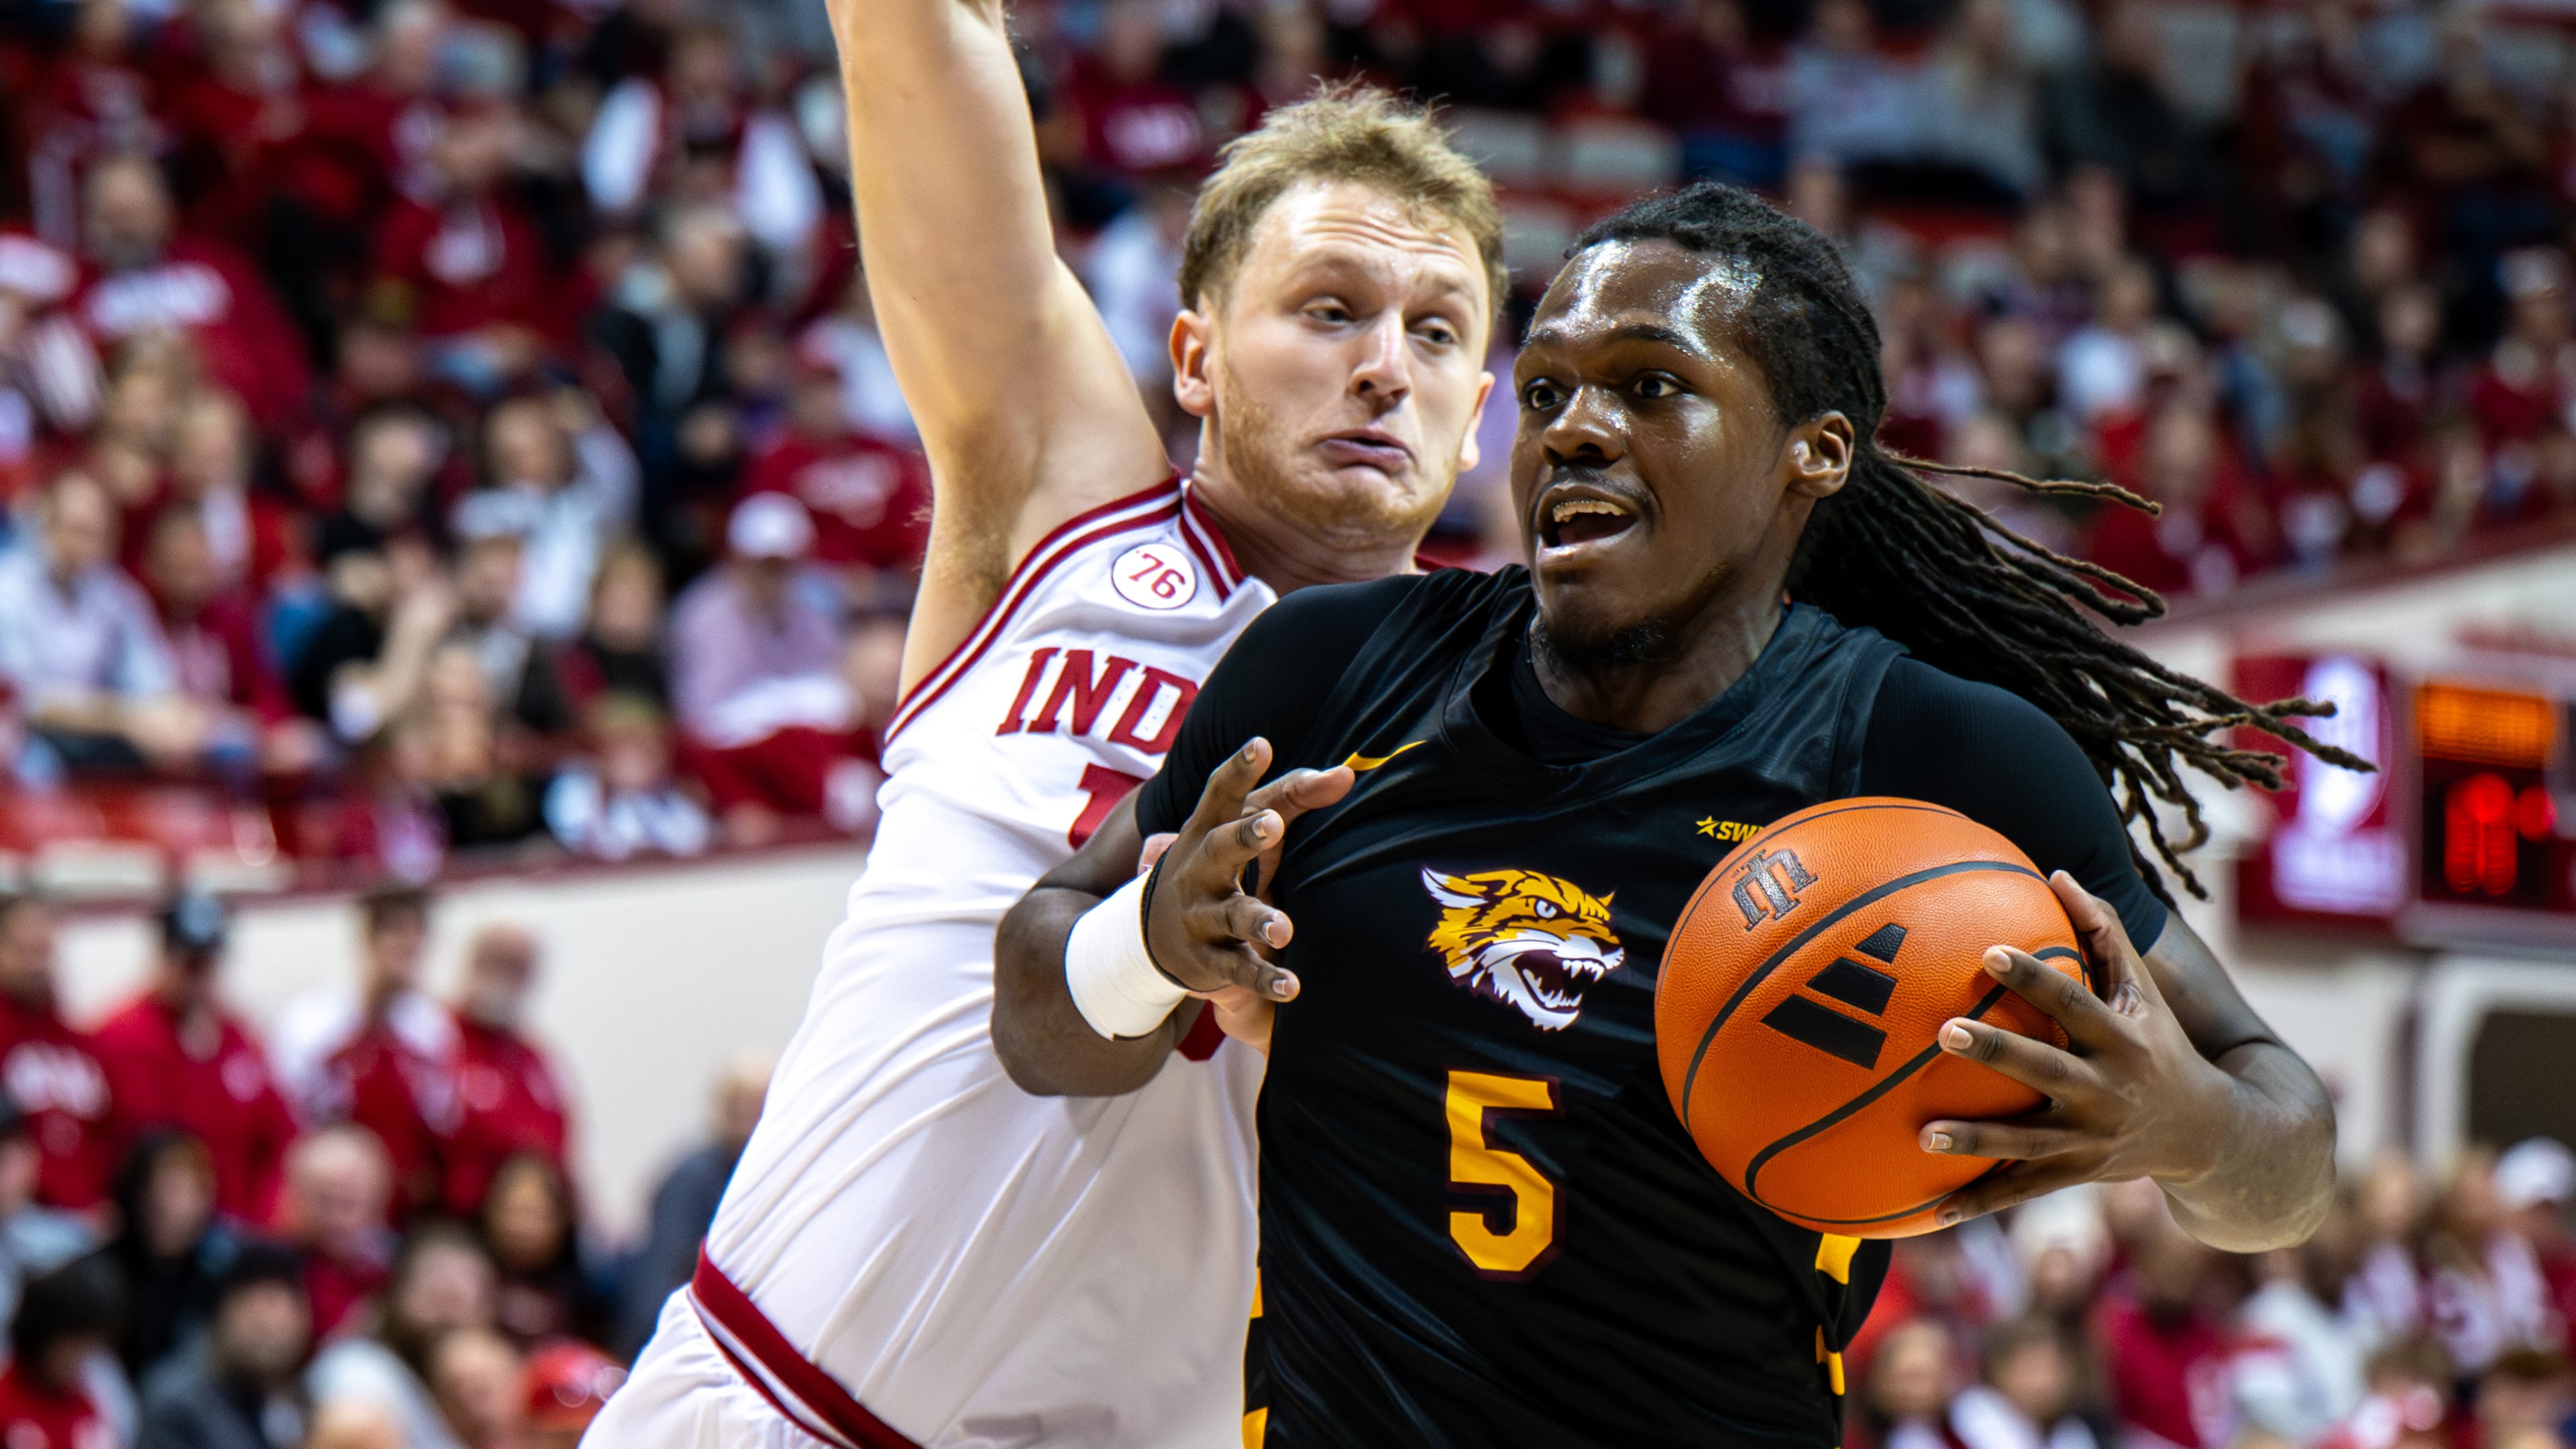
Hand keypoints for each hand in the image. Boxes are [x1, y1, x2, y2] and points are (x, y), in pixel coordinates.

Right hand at [1143, 738, 1352, 1005]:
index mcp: (1206, 830)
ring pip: (1230, 914)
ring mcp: (1200, 915)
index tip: (1261, 745)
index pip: (1220, 795)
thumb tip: (1348, 773)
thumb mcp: (1242, 828)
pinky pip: (1238, 969)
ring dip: (1257, 918)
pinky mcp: (1209, 959)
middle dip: (1244, 837)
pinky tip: (1292, 987)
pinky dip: (1264, 979)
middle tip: (1272, 824)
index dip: (1239, 770)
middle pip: (1219, 848)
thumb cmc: (1217, 863)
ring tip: (1284, 927)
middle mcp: (1198, 869)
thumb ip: (1295, 798)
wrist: (1155, 933)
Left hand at [1920, 872, 2237, 1226]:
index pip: (2074, 1003)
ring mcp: (2091, 1139)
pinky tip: (1929, 1212)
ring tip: (1922, 1135)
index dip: (2036, 978)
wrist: (2215, 1135)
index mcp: (2123, 1039)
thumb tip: (2056, 872)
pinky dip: (1977, 1203)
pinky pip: (2020, 1192)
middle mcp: (2107, 1090)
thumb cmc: (2162, 1045)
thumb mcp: (2143, 993)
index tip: (1990, 953)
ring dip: (1976, 1140)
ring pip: (2026, 1142)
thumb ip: (2103, 934)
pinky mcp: (2078, 1175)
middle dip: (1998, 1053)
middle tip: (1945, 1030)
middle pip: (2046, 1070)